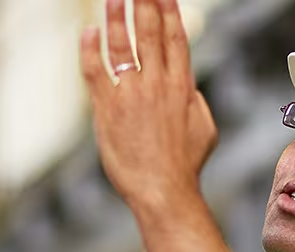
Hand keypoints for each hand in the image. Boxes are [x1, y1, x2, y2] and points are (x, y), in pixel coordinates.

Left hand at [80, 0, 217, 210]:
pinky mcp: (107, 109)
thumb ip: (195, 101)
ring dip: (117, 17)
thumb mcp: (204, 128)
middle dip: (144, 3)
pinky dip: (90, 49)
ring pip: (122, 46)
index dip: (169, 11)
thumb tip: (189, 87)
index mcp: (183, 86)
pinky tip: (89, 31)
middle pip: (150, 33)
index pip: (176, 38)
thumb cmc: (185, 165)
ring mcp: (131, 95)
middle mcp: (157, 84)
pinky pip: (95, 71)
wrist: (164, 190)